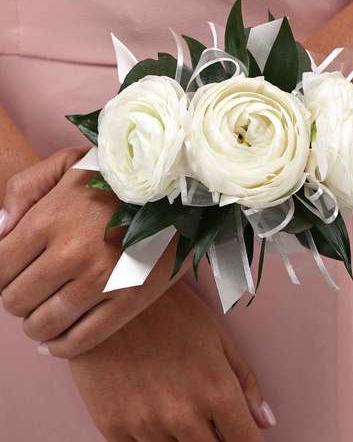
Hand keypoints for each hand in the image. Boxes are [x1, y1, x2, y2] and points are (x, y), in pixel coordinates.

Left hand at [0, 148, 189, 357]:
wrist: (177, 190)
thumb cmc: (118, 177)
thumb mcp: (68, 163)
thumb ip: (23, 189)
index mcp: (49, 219)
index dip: (1, 274)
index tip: (14, 271)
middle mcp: (71, 254)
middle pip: (15, 301)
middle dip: (17, 297)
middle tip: (34, 287)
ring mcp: (102, 281)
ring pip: (42, 325)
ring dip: (36, 323)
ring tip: (46, 309)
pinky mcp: (129, 301)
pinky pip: (80, 341)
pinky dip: (60, 347)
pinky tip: (57, 339)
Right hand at [69, 281, 273, 440]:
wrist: (108, 294)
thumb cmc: (168, 308)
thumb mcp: (215, 333)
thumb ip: (244, 379)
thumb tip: (266, 421)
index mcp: (216, 390)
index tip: (243, 435)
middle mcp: (183, 416)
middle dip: (217, 440)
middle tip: (208, 415)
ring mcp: (146, 426)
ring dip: (183, 439)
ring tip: (175, 402)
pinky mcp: (113, 428)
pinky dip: (151, 437)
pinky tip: (150, 408)